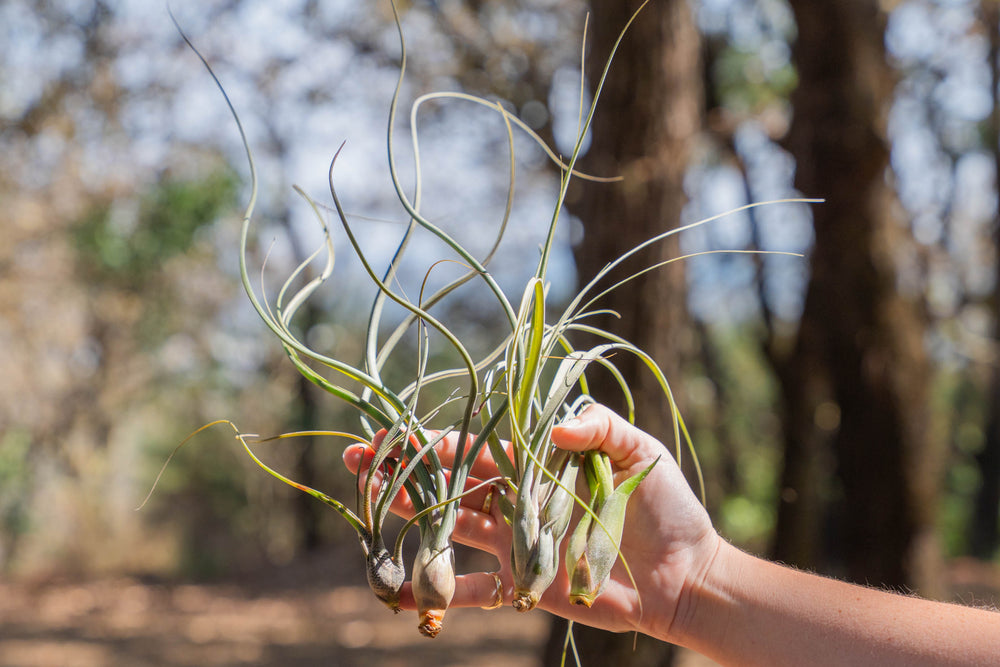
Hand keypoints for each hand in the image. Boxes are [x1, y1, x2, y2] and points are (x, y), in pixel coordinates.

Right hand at [342, 404, 719, 640]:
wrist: (686, 575)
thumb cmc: (666, 507)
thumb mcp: (639, 454)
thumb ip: (600, 429)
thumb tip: (554, 426)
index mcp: (538, 462)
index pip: (478, 446)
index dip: (435, 439)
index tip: (395, 431)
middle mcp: (519, 499)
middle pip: (451, 481)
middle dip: (405, 469)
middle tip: (359, 461)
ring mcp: (516, 542)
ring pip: (452, 526)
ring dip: (411, 516)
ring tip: (369, 504)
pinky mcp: (523, 584)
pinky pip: (474, 589)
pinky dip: (439, 593)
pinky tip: (400, 594)